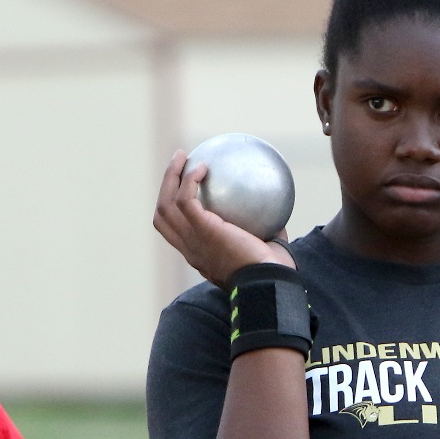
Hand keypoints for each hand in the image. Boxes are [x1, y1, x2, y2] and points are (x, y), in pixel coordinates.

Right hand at [154, 151, 294, 287]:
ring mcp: (192, 240)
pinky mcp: (202, 229)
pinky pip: (186, 198)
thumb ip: (265, 231)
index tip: (184, 189)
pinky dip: (191, 179)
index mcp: (199, 256)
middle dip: (165, 187)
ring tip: (182, 156)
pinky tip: (204, 166)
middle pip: (162, 216)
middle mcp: (190, 249)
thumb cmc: (272, 273)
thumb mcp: (265, 250)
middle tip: (178, 164)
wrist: (268, 282)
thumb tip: (278, 212)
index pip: (174, 232)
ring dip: (171, 176)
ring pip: (166, 203)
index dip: (173, 210)